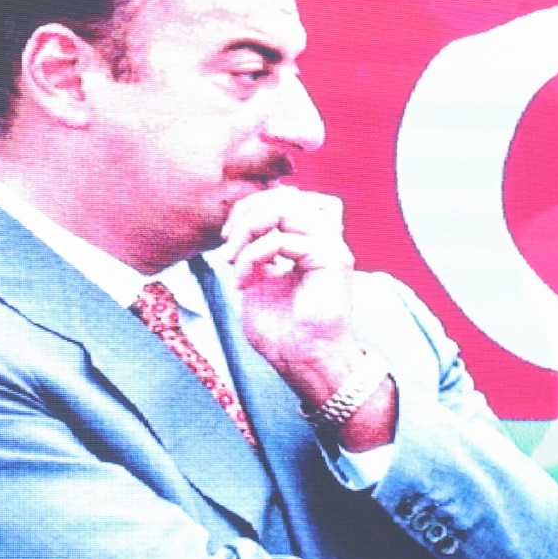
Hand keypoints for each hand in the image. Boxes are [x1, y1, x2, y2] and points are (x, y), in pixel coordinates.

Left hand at [224, 186, 362, 403]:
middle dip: (246, 212)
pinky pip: (285, 239)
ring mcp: (331, 247)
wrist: (303, 363)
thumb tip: (237, 233)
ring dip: (250, 227)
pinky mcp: (332, 260)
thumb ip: (252, 254)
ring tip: (232, 257)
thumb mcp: (256, 284)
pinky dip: (255, 255)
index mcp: (308, 243)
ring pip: (289, 206)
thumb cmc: (283, 335)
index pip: (283, 199)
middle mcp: (323, 240)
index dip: (249, 208)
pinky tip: (245, 282)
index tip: (225, 238)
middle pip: (286, 195)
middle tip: (225, 243)